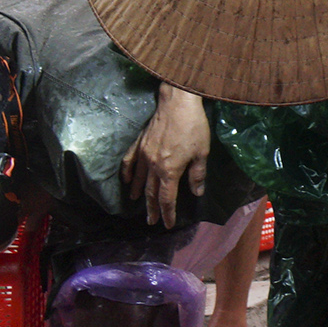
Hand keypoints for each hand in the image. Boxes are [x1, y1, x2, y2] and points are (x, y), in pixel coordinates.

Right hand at [121, 83, 209, 226]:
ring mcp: (143, 155)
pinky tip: (125, 180)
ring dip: (138, 193)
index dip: (167, 213)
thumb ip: (197, 174)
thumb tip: (196, 193)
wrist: (177, 102)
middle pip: (151, 192)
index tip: (167, 224)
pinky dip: (126, 173)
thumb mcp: (201, 152)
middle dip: (152, 208)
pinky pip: (129, 162)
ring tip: (137, 203)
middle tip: (151, 221)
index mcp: (170, 171)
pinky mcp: (139, 144)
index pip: (167, 198)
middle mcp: (153, 166)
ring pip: (138, 180)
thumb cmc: (193, 127)